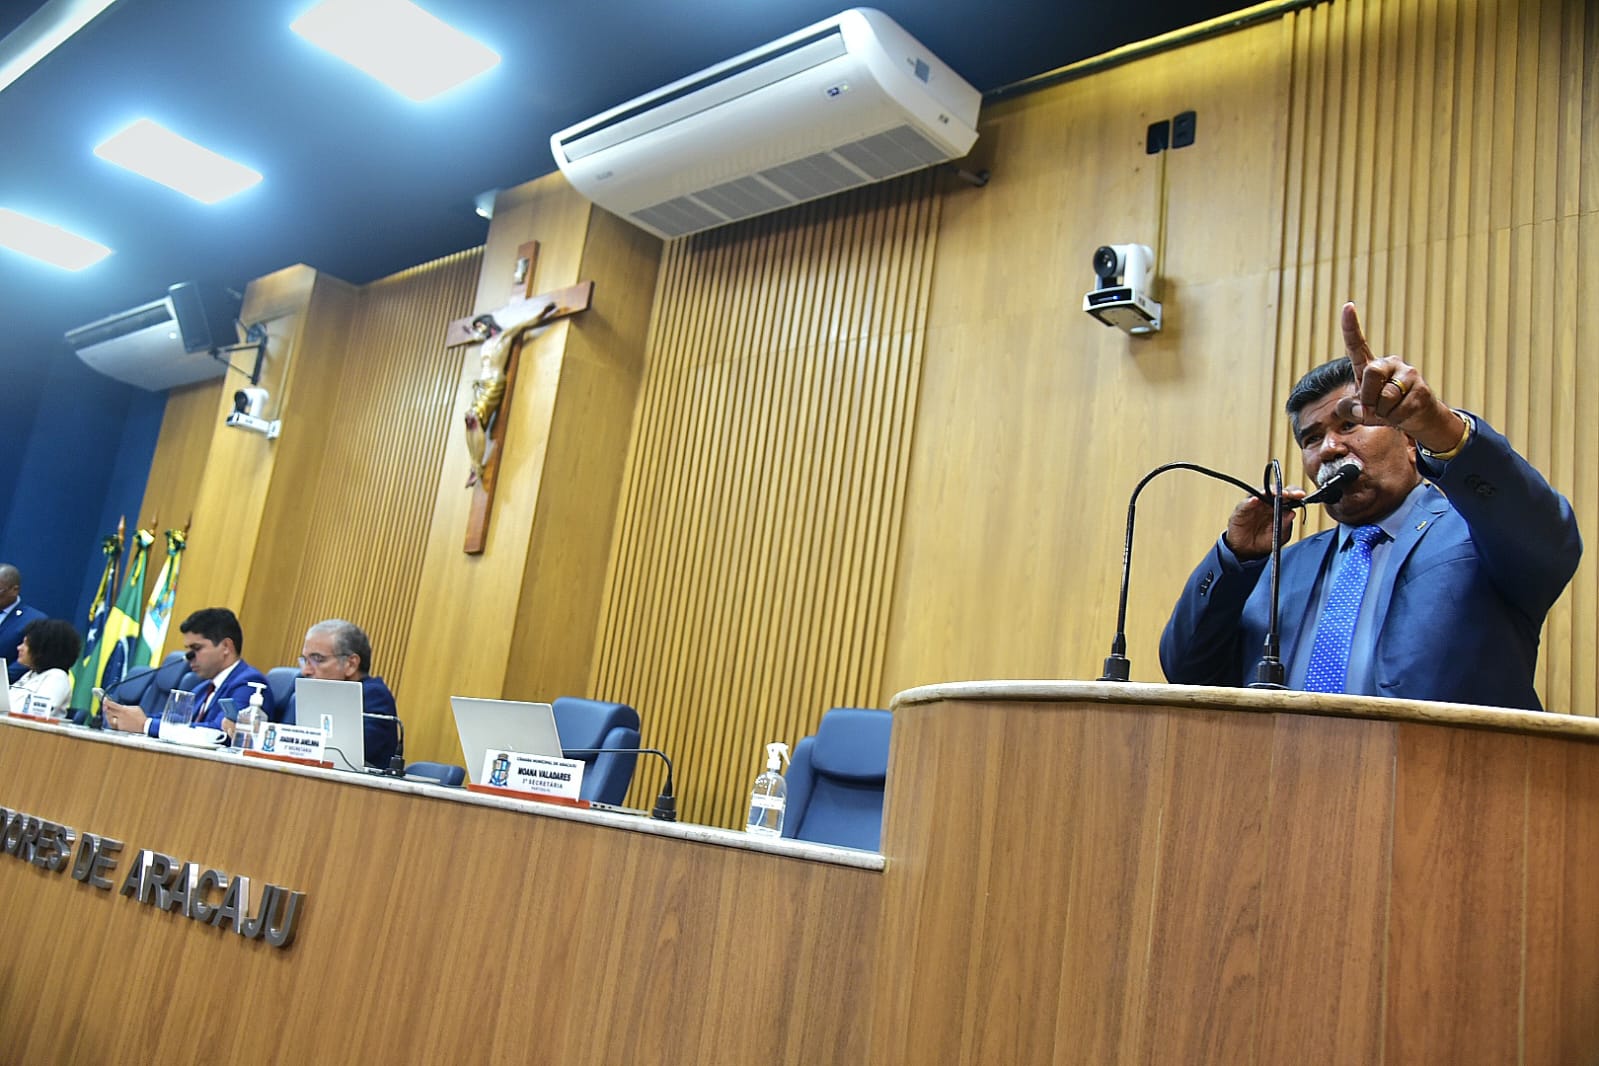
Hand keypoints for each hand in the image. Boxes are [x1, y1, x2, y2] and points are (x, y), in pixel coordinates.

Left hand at [101, 697, 147, 734]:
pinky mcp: (119, 728)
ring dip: (109, 716)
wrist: (144, 726)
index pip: (112, 705)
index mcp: (124, 710)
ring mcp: (119, 723)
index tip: (105, 700)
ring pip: (110, 719)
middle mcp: (120, 717)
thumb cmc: (141, 717)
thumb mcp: (135, 708)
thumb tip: (121, 707)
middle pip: (109, 712)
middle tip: (106, 707)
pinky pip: (113, 724)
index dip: (107, 702)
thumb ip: (127, 707)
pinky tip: (117, 721)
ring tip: (112, 715)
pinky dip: (114, 722)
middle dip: (107, 709)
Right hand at [1225, 486, 1304, 559]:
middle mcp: (1267, 503)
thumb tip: (1292, 513)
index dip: (1295, 493)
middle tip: (1288, 494)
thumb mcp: (1279, 536)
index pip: (1288, 496)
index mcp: (1279, 507)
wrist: (1247, 550)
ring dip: (1268, 492)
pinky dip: (1250, 501)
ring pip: (1261, 493)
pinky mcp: (1241, 510)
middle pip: (1276, 491)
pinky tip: (1255, 500)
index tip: (1301, 495)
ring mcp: (1254, 505)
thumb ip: (1285, 525)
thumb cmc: (1263, 541)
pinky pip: (1245, 504)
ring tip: (1275, 493)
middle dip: (1283, 491)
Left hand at [1336, 302, 1465, 452]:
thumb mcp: (1360, 412)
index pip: (1357, 345)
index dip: (1350, 326)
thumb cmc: (1383, 411)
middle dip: (1367, 396)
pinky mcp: (1421, 388)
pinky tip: (1403, 414)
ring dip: (1383, 412)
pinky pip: (1399, 410)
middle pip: (1371, 373)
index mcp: (1369, 366)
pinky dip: (1396, 419)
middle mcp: (1389, 364)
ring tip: (1391, 411)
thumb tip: (1360, 408)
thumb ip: (1349, 411)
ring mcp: (1407, 374)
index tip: (1347, 306)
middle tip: (1373, 408)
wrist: (1415, 418)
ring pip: (1386, 397)